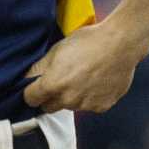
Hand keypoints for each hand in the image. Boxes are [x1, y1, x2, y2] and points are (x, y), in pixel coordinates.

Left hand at [23, 22, 147, 113]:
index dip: (33, 91)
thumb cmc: (89, 41)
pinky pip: (90, 106)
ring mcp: (86, 105)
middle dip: (52, 96)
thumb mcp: (58, 49)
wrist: (122, 43)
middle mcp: (67, 100)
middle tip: (64, 79)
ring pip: (71, 106)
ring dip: (73, 97)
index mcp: (52, 85)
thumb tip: (26, 78)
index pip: (30, 99)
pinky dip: (92, 97)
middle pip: (49, 107)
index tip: (39, 85)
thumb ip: (39, 67)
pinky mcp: (102, 106)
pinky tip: (98, 81)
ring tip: (86, 77)